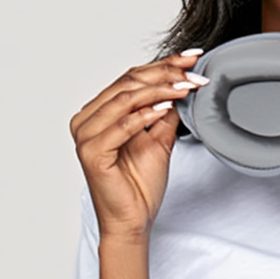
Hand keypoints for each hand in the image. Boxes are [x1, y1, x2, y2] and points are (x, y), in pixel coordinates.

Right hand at [70, 51, 208, 240]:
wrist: (133, 220)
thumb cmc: (139, 184)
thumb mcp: (159, 138)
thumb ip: (165, 111)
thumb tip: (183, 83)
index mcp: (99, 113)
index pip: (131, 79)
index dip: (163, 65)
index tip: (192, 58)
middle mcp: (87, 120)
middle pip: (128, 84)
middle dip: (165, 74)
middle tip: (194, 73)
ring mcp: (85, 135)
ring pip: (124, 99)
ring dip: (159, 90)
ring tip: (186, 87)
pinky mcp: (91, 152)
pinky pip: (121, 125)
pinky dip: (146, 114)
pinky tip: (167, 107)